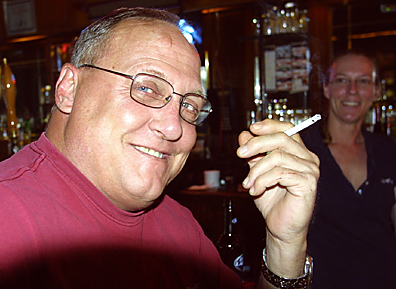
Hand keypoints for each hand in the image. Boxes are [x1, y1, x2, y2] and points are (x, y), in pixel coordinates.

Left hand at [237, 119, 318, 276]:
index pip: (287, 128)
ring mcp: (310, 170)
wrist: (280, 226)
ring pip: (277, 157)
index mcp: (297, 152)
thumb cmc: (272, 200)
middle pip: (282, 138)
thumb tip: (244, 135)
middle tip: (240, 153)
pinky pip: (279, 173)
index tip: (251, 129)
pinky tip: (256, 190)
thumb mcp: (257, 172)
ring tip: (247, 183)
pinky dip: (262, 181)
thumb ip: (253, 154)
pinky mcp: (307, 183)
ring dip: (256, 170)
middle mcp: (307, 158)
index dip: (269, 125)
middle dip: (257, 143)